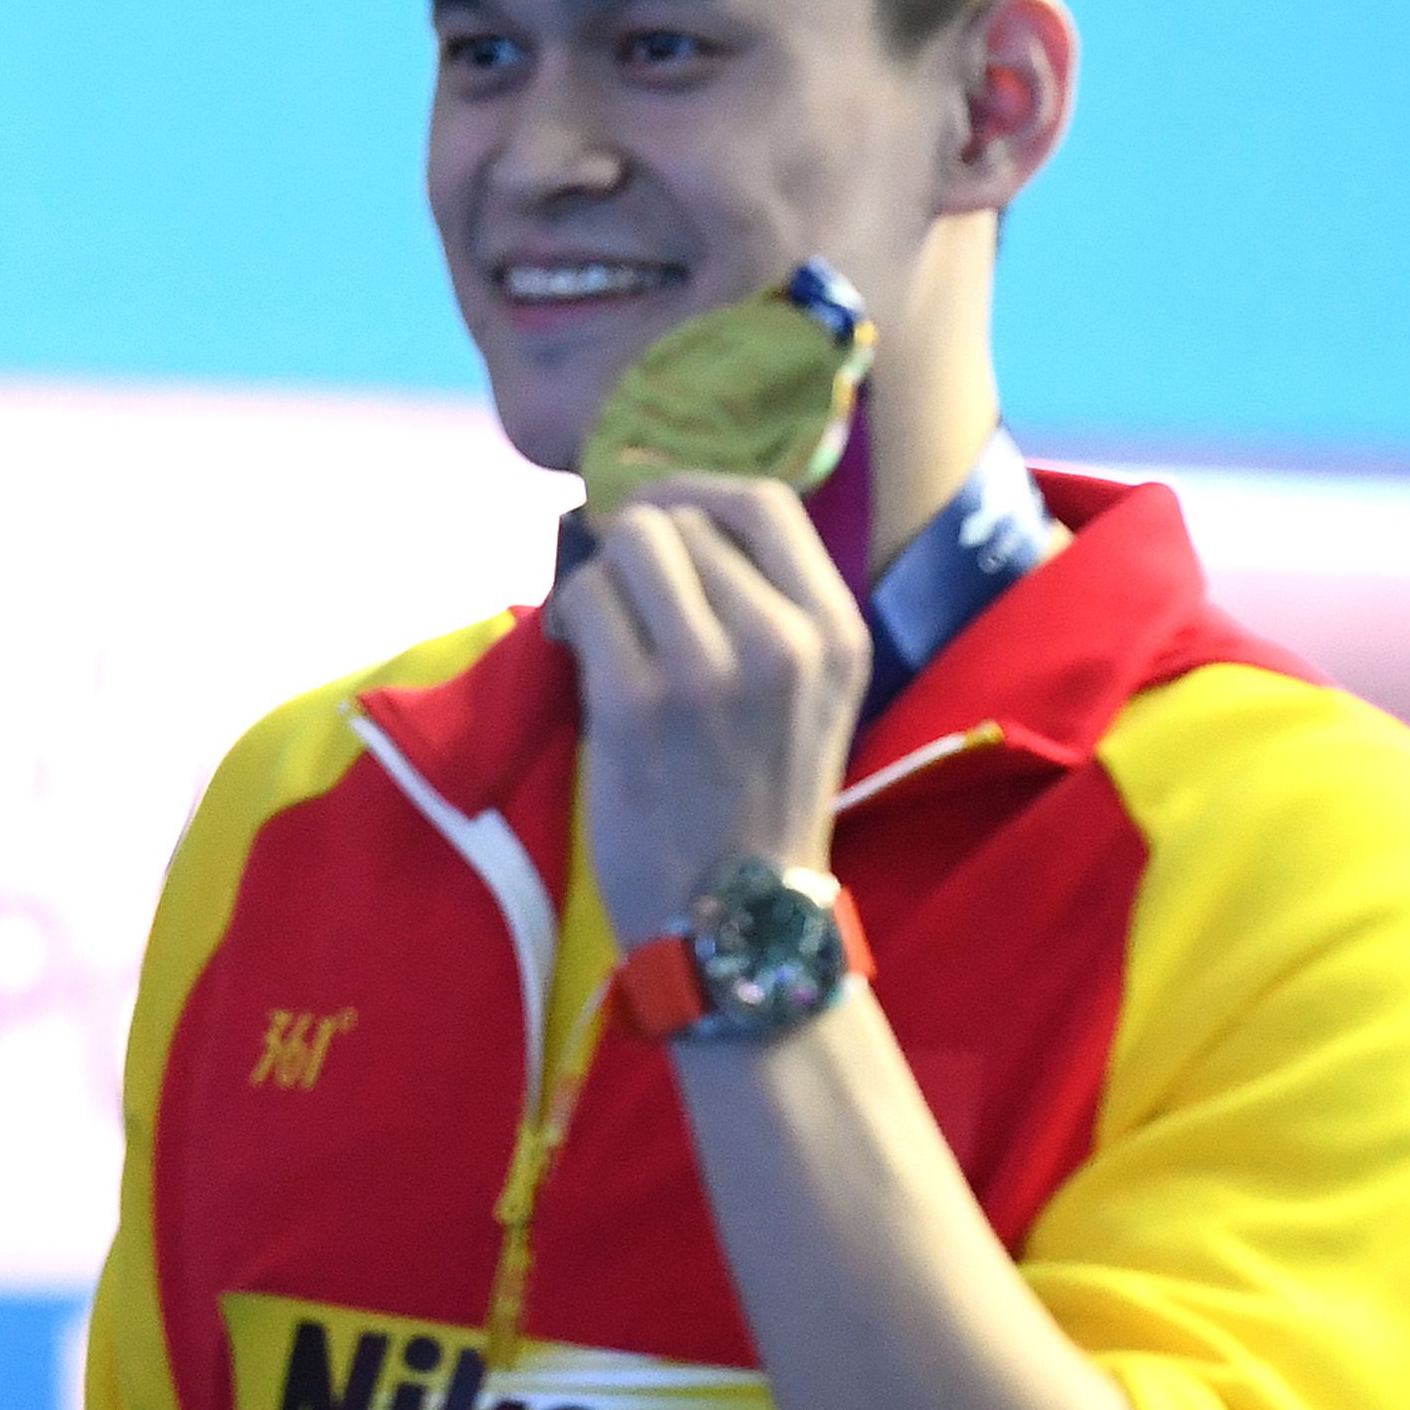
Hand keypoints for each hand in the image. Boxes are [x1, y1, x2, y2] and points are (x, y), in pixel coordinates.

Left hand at [544, 474, 868, 947]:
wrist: (734, 919)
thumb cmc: (759, 800)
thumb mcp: (808, 692)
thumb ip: (767, 605)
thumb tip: (675, 517)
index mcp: (837, 632)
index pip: (764, 500)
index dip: (695, 490)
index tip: (659, 513)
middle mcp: (786, 640)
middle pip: (683, 519)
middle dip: (637, 545)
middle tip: (621, 591)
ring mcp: (710, 669)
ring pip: (631, 546)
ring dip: (603, 576)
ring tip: (602, 625)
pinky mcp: (638, 702)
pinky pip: (587, 600)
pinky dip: (571, 614)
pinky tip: (578, 651)